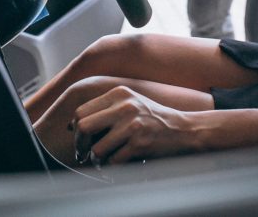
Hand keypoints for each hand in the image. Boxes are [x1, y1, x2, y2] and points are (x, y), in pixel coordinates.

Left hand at [73, 86, 195, 164]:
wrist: (184, 129)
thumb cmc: (153, 117)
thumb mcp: (131, 102)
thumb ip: (105, 108)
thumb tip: (73, 124)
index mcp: (119, 94)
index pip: (82, 111)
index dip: (75, 126)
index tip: (78, 136)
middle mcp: (125, 106)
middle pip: (84, 126)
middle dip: (80, 143)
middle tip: (83, 151)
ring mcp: (133, 125)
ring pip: (97, 148)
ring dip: (98, 157)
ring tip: (105, 157)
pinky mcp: (140, 144)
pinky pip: (114, 160)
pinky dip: (114, 163)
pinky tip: (122, 158)